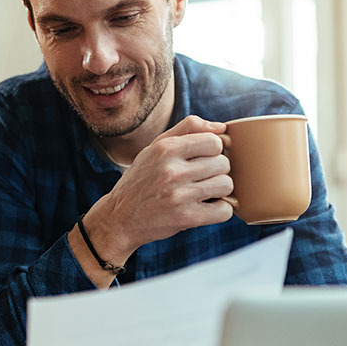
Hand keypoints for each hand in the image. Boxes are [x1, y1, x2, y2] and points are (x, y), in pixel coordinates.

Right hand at [87, 116, 232, 260]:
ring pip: (226, 185)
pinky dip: (220, 210)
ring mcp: (179, 195)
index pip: (214, 141)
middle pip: (223, 163)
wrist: (120, 218)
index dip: (213, 151)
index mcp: (165, 149)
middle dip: (217, 171)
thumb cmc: (142, 179)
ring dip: (220, 190)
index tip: (203, 159)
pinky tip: (207, 208)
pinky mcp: (185, 218)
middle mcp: (171, 170)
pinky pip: (224, 210)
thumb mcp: (156, 147)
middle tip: (202, 178)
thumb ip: (187, 129)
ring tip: (204, 193)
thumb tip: (222, 127)